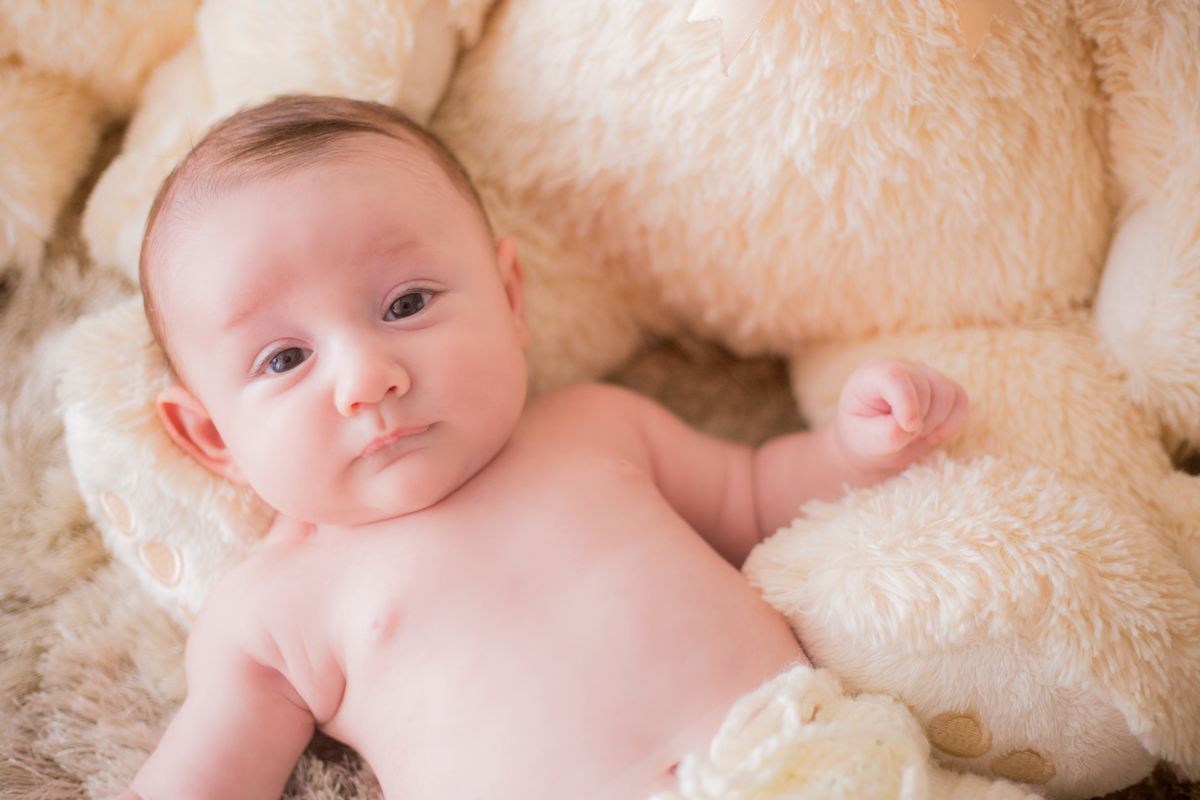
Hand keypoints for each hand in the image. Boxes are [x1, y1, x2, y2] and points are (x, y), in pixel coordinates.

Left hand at [833, 358, 966, 474]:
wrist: (872, 444)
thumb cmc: (863, 439)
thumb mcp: (864, 441)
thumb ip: (885, 434)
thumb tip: (913, 425)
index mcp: (871, 375)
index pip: (894, 376)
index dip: (906, 402)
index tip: (908, 428)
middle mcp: (899, 367)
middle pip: (925, 387)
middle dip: (920, 420)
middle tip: (903, 438)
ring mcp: (922, 375)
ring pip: (947, 392)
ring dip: (936, 422)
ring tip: (915, 436)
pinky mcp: (940, 387)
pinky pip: (960, 398)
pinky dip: (954, 421)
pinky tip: (935, 436)